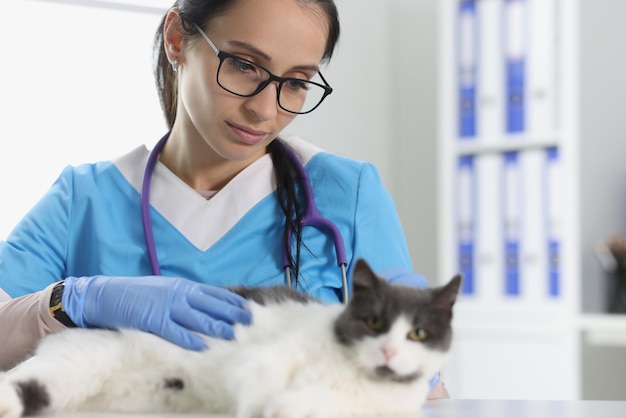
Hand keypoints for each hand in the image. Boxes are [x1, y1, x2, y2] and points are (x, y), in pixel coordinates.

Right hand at [61, 275, 251, 349]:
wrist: (106, 294)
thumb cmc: (137, 294)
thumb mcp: (165, 289)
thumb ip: (185, 296)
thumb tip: (206, 306)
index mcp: (183, 286)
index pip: (214, 293)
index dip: (232, 301)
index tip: (248, 308)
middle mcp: (178, 294)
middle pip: (211, 305)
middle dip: (231, 313)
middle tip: (249, 321)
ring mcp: (166, 306)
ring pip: (197, 318)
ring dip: (216, 326)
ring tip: (233, 334)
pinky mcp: (153, 319)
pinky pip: (175, 331)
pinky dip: (189, 339)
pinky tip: (202, 346)